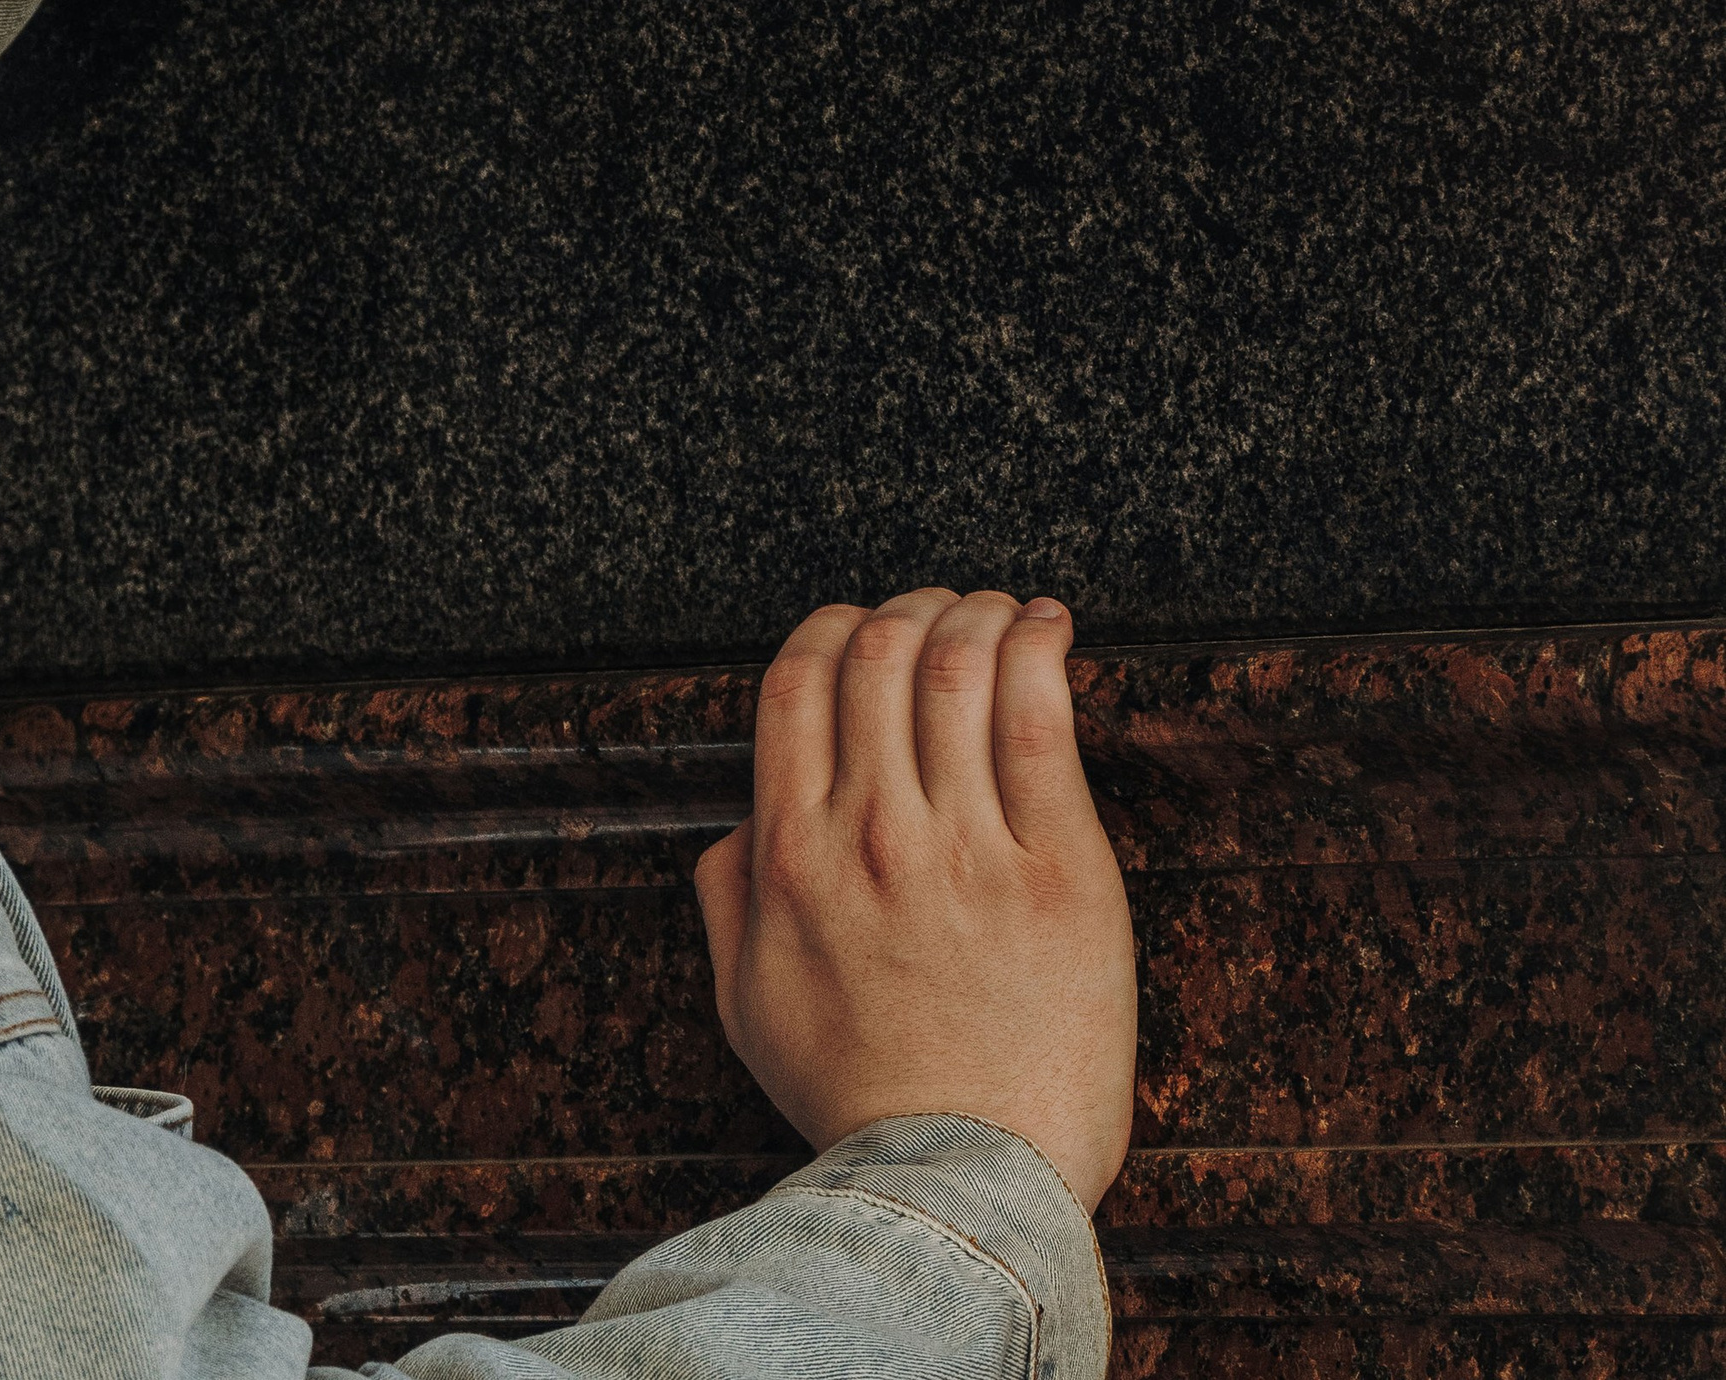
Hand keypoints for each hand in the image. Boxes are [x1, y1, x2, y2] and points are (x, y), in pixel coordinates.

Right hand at [694, 592, 1136, 1211]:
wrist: (964, 1183)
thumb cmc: (861, 1099)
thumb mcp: (747, 1003)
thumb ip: (728, 898)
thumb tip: (736, 823)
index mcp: (793, 854)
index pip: (797, 679)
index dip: (829, 626)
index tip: (859, 624)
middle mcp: (873, 833)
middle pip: (879, 652)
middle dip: (910, 607)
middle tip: (940, 610)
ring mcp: (968, 849)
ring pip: (960, 668)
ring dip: (976, 613)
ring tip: (1001, 610)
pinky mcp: (1061, 871)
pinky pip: (1042, 724)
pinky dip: (1041, 651)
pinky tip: (1049, 630)